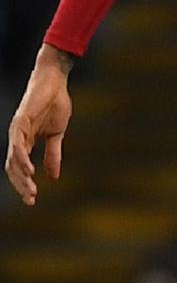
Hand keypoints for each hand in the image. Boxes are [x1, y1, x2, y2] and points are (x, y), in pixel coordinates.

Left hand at [7, 47, 74, 204]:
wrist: (55, 82)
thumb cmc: (55, 104)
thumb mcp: (57, 134)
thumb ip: (53, 154)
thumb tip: (53, 177)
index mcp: (25, 142)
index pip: (19, 168)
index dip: (24, 184)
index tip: (33, 200)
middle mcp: (17, 139)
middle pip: (12, 168)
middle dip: (21, 185)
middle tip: (31, 200)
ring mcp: (17, 130)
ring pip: (13, 160)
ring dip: (21, 177)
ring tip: (31, 190)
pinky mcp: (21, 122)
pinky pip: (19, 145)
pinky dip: (22, 159)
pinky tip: (30, 170)